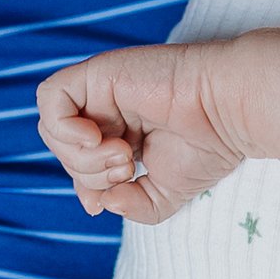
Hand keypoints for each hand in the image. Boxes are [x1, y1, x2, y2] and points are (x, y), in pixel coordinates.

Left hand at [38, 43, 245, 220]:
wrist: (228, 113)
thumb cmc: (209, 145)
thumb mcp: (164, 194)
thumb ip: (130, 205)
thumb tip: (99, 203)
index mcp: (122, 135)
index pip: (78, 165)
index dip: (86, 188)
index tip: (112, 195)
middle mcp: (108, 112)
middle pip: (63, 152)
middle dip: (88, 174)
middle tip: (127, 168)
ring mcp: (101, 91)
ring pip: (53, 131)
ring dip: (82, 157)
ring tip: (122, 155)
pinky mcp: (98, 73)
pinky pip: (51, 99)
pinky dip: (65, 128)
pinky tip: (97, 138)